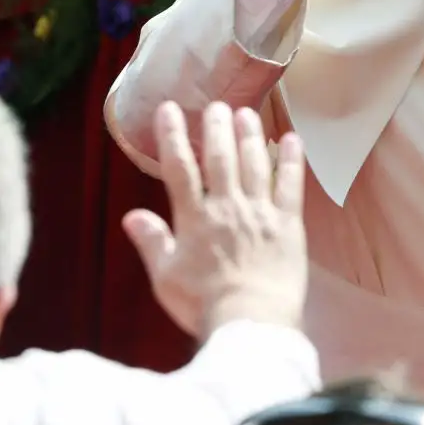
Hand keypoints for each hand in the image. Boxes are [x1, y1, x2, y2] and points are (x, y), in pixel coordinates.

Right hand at [122, 102, 307, 339]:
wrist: (251, 320)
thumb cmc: (203, 304)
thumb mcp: (165, 278)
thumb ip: (152, 242)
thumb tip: (131, 216)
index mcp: (195, 219)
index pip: (179, 169)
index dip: (173, 136)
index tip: (169, 110)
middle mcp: (228, 206)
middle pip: (221, 158)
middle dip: (217, 128)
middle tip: (216, 104)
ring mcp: (260, 212)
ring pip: (255, 164)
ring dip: (250, 135)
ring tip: (247, 112)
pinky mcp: (288, 223)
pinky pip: (290, 185)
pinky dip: (291, 160)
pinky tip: (292, 139)